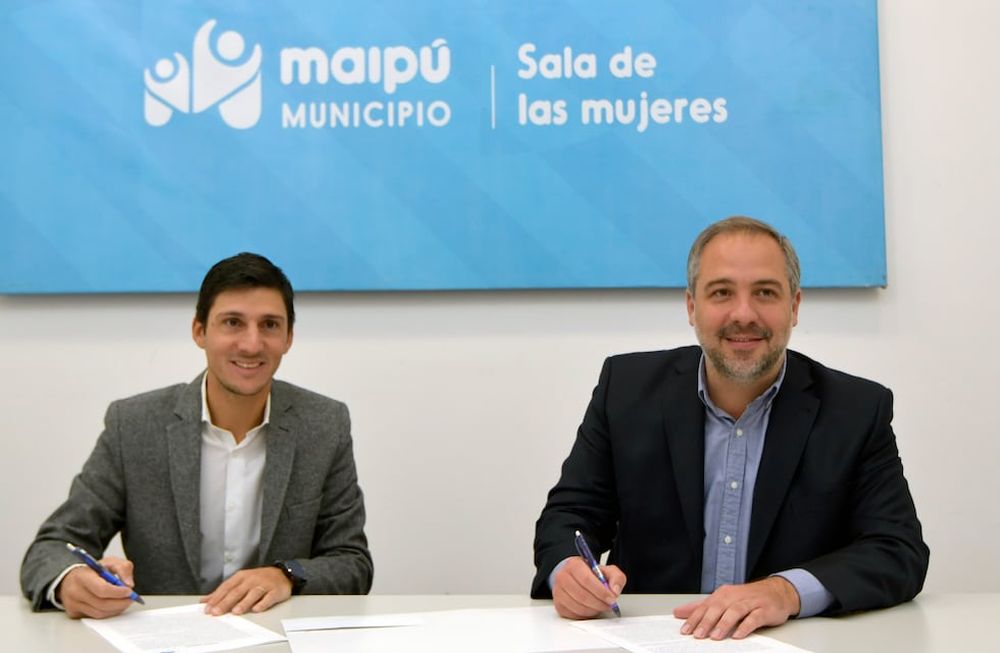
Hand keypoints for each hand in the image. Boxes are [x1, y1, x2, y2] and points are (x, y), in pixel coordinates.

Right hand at [57, 556, 135, 618]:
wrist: (72, 578)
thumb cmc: (92, 571)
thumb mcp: (110, 562)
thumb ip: (123, 568)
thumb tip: (129, 584)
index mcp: (83, 577)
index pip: (102, 589)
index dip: (118, 592)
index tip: (129, 591)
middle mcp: (75, 592)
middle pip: (102, 604)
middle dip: (120, 603)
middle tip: (131, 598)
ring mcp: (73, 604)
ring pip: (99, 613)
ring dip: (116, 609)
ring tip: (124, 602)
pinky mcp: (74, 614)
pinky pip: (95, 617)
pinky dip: (108, 613)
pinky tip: (113, 606)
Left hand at [200, 566, 291, 615]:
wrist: (282, 574)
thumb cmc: (258, 579)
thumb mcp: (240, 581)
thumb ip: (223, 591)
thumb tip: (205, 600)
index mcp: (241, 577)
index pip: (227, 587)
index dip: (217, 598)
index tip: (208, 608)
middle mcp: (252, 580)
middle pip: (237, 591)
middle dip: (226, 602)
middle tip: (216, 612)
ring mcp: (264, 585)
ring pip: (253, 594)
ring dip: (244, 603)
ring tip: (236, 612)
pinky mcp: (275, 591)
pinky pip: (268, 598)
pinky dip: (263, 603)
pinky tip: (257, 609)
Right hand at [552, 556, 625, 618]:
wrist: (575, 577)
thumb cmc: (590, 574)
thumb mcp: (606, 571)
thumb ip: (615, 577)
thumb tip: (615, 590)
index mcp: (574, 565)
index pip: (586, 580)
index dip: (601, 591)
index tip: (612, 598)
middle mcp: (563, 577)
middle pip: (582, 595)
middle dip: (599, 603)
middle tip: (609, 605)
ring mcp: (558, 592)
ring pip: (578, 607)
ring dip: (593, 610)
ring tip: (600, 606)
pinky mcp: (559, 605)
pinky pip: (573, 615)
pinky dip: (586, 615)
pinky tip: (591, 609)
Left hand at [673, 576, 800, 639]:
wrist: (776, 592)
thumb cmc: (747, 598)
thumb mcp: (723, 600)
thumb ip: (701, 607)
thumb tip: (678, 612)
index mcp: (723, 594)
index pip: (705, 606)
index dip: (694, 618)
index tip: (685, 630)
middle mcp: (735, 596)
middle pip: (718, 608)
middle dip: (706, 622)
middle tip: (698, 635)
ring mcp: (750, 602)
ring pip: (735, 612)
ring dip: (724, 624)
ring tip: (715, 636)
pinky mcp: (764, 610)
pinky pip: (754, 618)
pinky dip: (745, 626)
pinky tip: (738, 635)